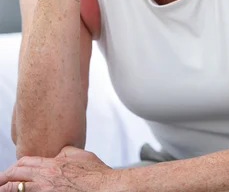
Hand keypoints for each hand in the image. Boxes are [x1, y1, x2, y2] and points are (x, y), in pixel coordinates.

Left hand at [0, 146, 116, 191]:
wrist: (105, 187)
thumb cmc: (95, 173)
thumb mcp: (79, 154)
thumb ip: (64, 153)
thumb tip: (56, 154)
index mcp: (52, 163)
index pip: (25, 162)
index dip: (14, 166)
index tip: (8, 170)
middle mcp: (46, 178)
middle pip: (17, 175)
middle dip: (4, 178)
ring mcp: (47, 191)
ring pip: (18, 189)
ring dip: (7, 188)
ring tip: (0, 189)